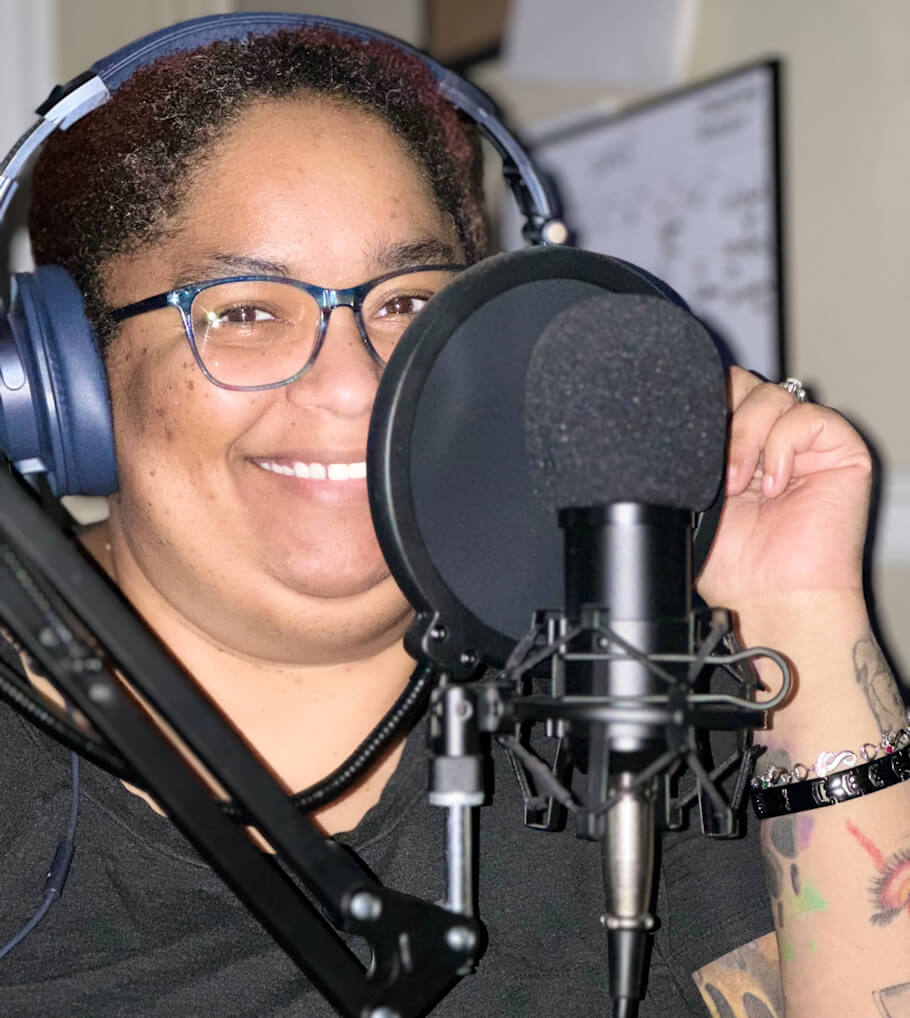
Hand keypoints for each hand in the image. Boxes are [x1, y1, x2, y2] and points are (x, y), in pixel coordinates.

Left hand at [696, 367, 872, 610]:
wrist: (771, 596)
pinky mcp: (841, 451)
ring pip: (771, 395)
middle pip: (742, 383)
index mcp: (735, 446)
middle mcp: (771, 439)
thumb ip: (688, 453)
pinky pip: (807, 417)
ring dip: (746, 438)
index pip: (719, 393)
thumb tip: (670, 418)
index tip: (685, 439)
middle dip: (721, 419)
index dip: (701, 405)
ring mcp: (806, 444)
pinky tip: (775, 485)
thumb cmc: (735, 563)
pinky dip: (782, 448)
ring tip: (738, 485)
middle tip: (710, 466)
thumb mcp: (690, 497)